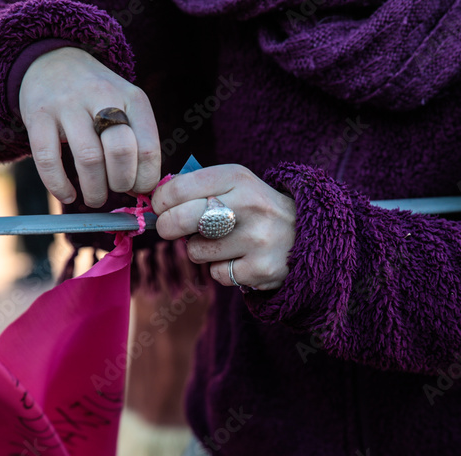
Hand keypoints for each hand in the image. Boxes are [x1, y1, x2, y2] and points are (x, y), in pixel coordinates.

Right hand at [19, 47, 159, 206]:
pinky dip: (59, 185)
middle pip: (120, 152)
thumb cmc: (97, 97)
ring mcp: (68, 104)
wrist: (52, 62)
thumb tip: (142, 190)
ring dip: (94, 189)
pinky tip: (67, 195)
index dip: (145, 179)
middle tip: (115, 190)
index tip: (137, 189)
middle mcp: (102, 96)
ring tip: (94, 198)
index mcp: (132, 98)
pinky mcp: (39, 115)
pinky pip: (48, 159)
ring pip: (89, 158)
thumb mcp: (126, 106)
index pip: (148, 148)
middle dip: (120, 183)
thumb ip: (137, 141)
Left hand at [152, 165, 296, 290]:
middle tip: (171, 229)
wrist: (306, 234)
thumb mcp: (234, 185)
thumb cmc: (254, 209)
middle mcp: (249, 205)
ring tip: (222, 243)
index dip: (161, 201)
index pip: (179, 187)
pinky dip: (221, 270)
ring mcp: (257, 239)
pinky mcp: (262, 269)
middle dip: (167, 227)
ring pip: (196, 250)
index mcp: (238, 177)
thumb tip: (155, 202)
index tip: (161, 207)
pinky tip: (240, 260)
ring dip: (200, 251)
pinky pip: (217, 274)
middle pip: (181, 219)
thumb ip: (196, 188)